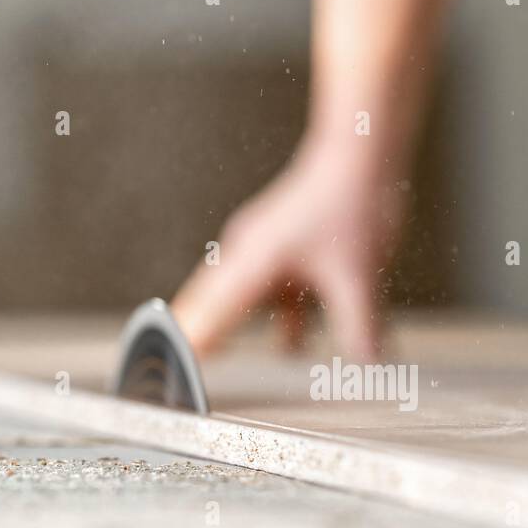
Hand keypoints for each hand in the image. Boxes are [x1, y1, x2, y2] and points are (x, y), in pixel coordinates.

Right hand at [172, 139, 405, 359]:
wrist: (361, 151)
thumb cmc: (353, 200)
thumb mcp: (359, 275)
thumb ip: (359, 326)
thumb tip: (366, 367)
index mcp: (252, 262)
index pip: (206, 317)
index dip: (185, 348)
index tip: (167, 376)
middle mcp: (246, 254)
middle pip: (203, 305)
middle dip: (186, 338)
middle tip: (160, 372)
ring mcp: (261, 249)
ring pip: (230, 297)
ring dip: (221, 327)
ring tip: (208, 359)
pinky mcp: (282, 247)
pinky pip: (266, 291)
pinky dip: (269, 318)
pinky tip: (291, 347)